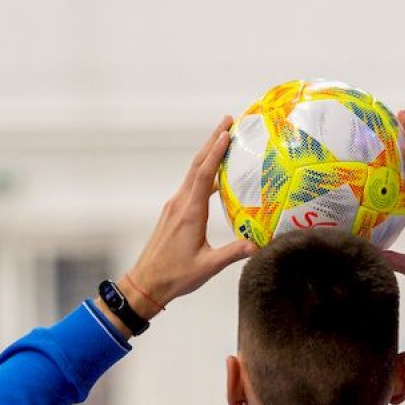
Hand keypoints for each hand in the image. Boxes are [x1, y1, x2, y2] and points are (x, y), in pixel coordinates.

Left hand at [119, 116, 256, 320]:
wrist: (146, 283)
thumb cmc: (175, 276)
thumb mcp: (208, 266)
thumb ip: (233, 253)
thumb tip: (259, 244)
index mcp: (189, 213)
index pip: (204, 174)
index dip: (216, 152)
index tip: (227, 132)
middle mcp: (180, 204)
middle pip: (197, 165)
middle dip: (212, 141)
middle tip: (228, 121)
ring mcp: (174, 207)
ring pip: (192, 174)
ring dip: (208, 155)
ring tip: (224, 141)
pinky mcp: (173, 213)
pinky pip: (190, 186)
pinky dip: (203, 174)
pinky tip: (215, 176)